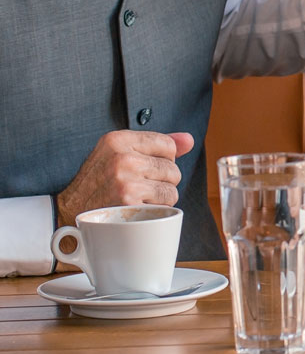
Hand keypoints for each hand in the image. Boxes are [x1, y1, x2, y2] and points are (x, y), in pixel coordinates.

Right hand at [55, 131, 193, 226]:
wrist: (66, 213)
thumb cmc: (98, 182)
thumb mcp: (119, 153)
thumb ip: (156, 144)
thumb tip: (189, 140)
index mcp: (118, 140)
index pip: (168, 145)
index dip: (163, 160)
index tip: (144, 169)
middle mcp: (122, 158)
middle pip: (173, 169)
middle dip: (161, 181)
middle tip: (138, 188)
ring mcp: (125, 182)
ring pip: (171, 190)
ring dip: (159, 199)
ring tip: (136, 200)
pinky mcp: (129, 205)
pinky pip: (164, 207)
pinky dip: (154, 212)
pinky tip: (135, 211)